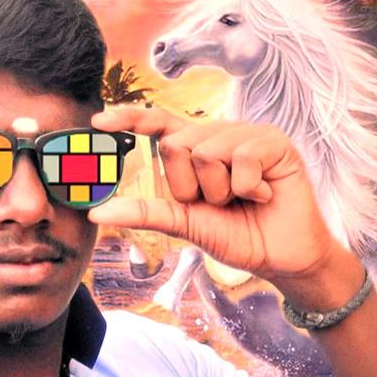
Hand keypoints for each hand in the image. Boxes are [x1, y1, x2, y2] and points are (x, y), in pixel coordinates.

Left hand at [89, 106, 337, 281]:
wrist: (279, 257)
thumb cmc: (235, 235)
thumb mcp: (184, 223)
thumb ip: (145, 212)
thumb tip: (97, 213)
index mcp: (194, 149)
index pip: (158, 124)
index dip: (130, 119)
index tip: (99, 122)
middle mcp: (218, 135)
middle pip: (176, 144)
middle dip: (189, 187)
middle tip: (217, 203)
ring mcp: (246, 134)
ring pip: (206, 153)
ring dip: (220, 191)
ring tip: (242, 200)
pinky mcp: (274, 141)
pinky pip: (241, 158)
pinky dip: (248, 188)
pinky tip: (263, 194)